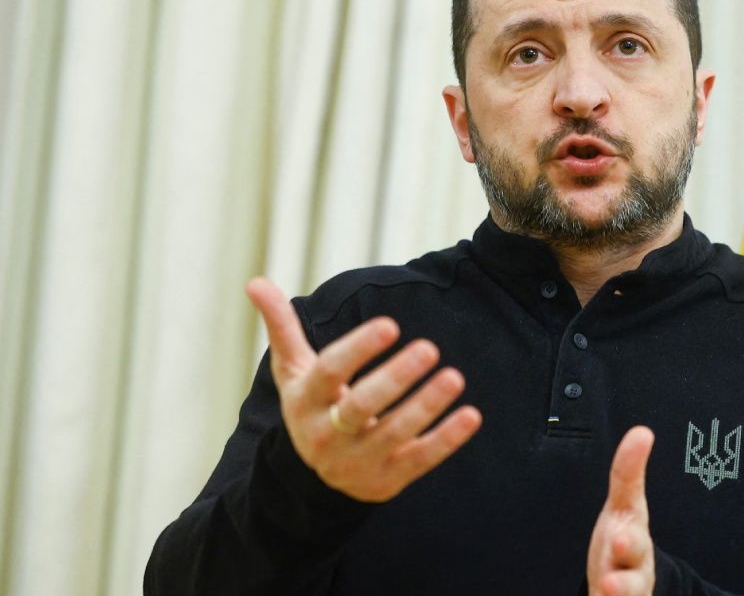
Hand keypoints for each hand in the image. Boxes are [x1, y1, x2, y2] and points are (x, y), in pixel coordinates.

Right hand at [245, 277, 481, 501]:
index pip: (329, 372)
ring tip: (455, 376)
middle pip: (360, 407)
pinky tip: (471, 415)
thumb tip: (254, 281)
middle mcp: (328, 436)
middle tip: (429, 347)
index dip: (358, 349)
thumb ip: (281, 327)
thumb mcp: (293, 371)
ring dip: (426, 405)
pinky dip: (447, 439)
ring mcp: (358, 462)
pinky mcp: (387, 480)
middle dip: (395, 378)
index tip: (390, 325)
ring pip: (394, 434)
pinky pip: (420, 460)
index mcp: (306, 402)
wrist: (317, 478)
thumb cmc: (314, 406)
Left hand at [587, 426, 655, 595]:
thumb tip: (641, 432)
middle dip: (621, 586)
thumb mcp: (624, 508)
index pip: (634, 543)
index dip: (628, 544)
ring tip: (603, 594)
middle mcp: (632, 577)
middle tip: (608, 584)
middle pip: (630, 585)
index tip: (619, 538)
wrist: (624, 580)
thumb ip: (629, 472)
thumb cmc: (622, 540)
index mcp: (634, 547)